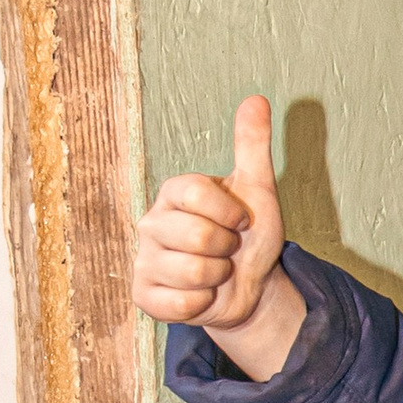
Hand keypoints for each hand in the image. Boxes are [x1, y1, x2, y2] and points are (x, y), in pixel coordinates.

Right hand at [130, 95, 303, 378]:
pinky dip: (202, 304)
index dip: (230, 213)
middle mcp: (152, 222)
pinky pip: (180, 304)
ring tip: (217, 272)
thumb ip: (252, 146)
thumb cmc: (246, 236)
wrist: (248, 288)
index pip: (197, 193)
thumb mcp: (257, 190)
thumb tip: (257, 99)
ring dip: (219, 278)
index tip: (240, 221)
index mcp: (174, 193)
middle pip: (198, 236)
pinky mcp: (145, 295)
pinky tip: (203, 295)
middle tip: (227, 250)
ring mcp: (145, 259)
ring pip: (193, 272)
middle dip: (227, 248)